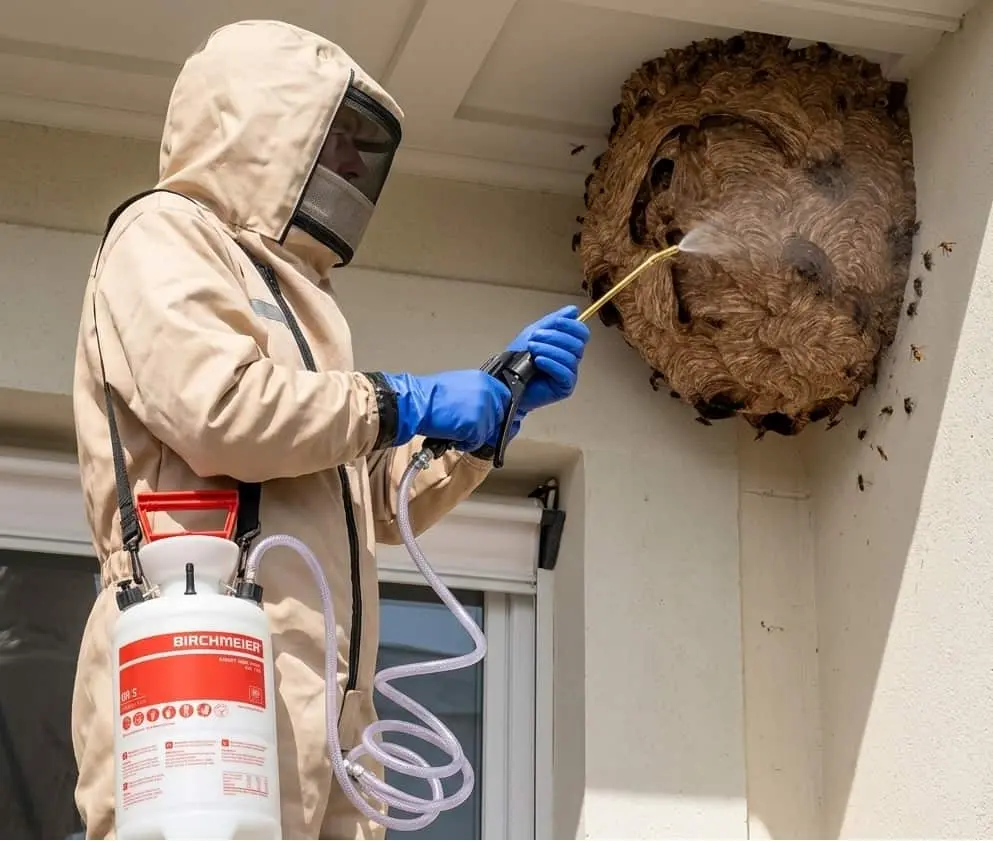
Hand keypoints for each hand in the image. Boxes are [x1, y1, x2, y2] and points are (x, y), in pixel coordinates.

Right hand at [379, 370, 511, 451]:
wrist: (418, 403)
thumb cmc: (431, 396)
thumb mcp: (460, 385)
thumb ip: (477, 393)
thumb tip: (486, 407)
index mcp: (484, 380)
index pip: (506, 398)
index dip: (500, 411)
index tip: (494, 419)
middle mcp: (488, 393)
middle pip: (500, 418)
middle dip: (486, 426)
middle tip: (469, 427)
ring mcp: (484, 410)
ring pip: (488, 432)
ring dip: (474, 436)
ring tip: (456, 428)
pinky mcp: (476, 426)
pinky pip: (477, 442)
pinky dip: (465, 443)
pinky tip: (453, 434)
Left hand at [507, 306, 589, 413]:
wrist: (505, 379)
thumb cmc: (517, 359)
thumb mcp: (534, 332)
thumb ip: (553, 321)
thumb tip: (573, 310)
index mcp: (565, 345)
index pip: (581, 333)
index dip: (572, 325)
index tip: (557, 322)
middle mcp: (569, 359)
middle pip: (577, 344)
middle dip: (555, 337)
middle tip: (535, 337)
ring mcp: (568, 374)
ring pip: (570, 358)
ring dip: (549, 350)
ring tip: (532, 349)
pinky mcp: (564, 387)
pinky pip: (565, 373)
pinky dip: (551, 364)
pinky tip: (538, 361)